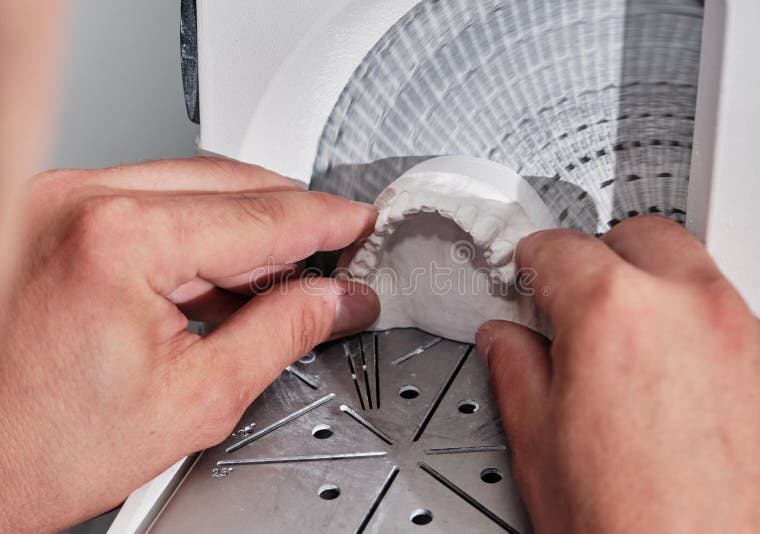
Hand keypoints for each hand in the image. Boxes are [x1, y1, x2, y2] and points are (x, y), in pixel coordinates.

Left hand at [0, 158, 378, 531]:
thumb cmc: (42, 449)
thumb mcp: (195, 399)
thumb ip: (282, 333)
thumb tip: (336, 300)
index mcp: (121, 240)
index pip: (262, 215)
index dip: (327, 222)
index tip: (360, 226)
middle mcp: (82, 201)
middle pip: (232, 184)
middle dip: (292, 221)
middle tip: (334, 257)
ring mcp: (59, 200)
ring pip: (194, 185)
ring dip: (248, 228)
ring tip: (281, 281)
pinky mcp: (52, 213)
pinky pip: (153, 200)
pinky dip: (200, 232)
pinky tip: (224, 276)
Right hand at [477, 216, 759, 532]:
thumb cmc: (633, 531)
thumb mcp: (538, 446)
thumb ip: (515, 370)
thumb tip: (507, 342)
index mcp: (616, 316)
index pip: (560, 249)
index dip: (532, 264)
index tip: (529, 276)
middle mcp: (694, 311)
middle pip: (641, 238)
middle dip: (603, 260)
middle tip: (578, 305)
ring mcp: (753, 340)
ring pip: (696, 279)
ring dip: (658, 298)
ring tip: (632, 360)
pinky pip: (739, 328)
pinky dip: (705, 341)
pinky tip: (683, 396)